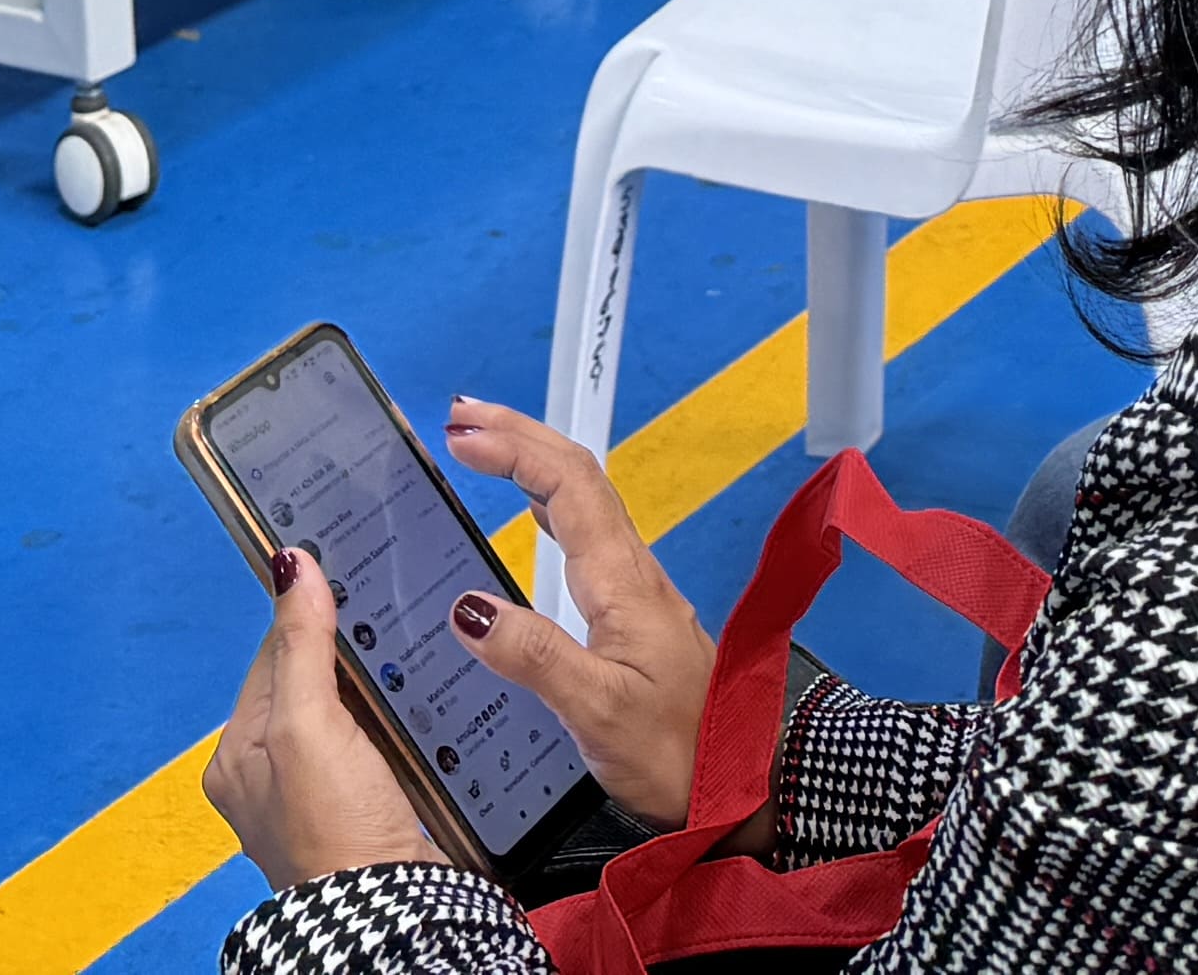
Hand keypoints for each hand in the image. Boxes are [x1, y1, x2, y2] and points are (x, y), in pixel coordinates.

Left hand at [207, 551, 451, 892]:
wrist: (392, 908)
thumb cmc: (337, 835)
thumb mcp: (310, 725)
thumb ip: (302, 645)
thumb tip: (292, 566)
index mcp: (237, 753)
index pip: (271, 653)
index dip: (308, 615)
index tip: (345, 576)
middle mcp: (269, 772)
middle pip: (310, 677)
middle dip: (346, 652)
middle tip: (386, 618)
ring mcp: (317, 789)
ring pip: (346, 706)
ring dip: (376, 684)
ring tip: (407, 659)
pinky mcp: (361, 801)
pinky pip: (375, 737)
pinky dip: (396, 718)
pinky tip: (418, 705)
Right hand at [429, 399, 715, 827]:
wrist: (737, 780)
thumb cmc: (675, 752)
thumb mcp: (597, 712)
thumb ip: (536, 656)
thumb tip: (467, 608)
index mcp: (622, 583)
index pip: (568, 485)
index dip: (515, 447)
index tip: (461, 432)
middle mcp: (633, 574)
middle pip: (578, 477)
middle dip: (520, 435)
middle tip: (460, 418)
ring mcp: (638, 592)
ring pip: (586, 501)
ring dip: (534, 464)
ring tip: (485, 447)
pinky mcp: (636, 617)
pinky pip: (589, 536)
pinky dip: (550, 505)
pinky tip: (534, 514)